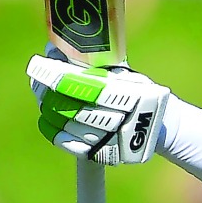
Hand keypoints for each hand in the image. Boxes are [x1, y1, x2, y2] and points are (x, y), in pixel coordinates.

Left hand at [27, 54, 169, 164]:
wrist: (163, 127)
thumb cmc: (139, 92)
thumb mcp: (123, 72)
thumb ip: (91, 62)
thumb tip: (56, 48)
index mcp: (127, 93)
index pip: (83, 84)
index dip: (57, 75)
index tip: (40, 65)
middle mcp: (120, 118)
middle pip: (71, 106)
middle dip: (49, 92)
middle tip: (39, 82)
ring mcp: (111, 139)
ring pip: (69, 125)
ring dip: (50, 110)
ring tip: (43, 99)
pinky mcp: (104, 154)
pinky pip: (71, 145)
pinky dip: (55, 132)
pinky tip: (48, 121)